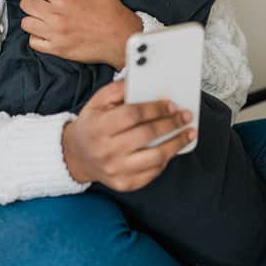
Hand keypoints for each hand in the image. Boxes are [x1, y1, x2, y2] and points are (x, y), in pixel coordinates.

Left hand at [19, 0, 142, 68]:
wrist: (122, 38)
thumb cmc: (110, 9)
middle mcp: (55, 15)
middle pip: (26, 4)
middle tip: (40, 0)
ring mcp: (55, 34)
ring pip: (26, 23)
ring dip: (32, 18)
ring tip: (42, 16)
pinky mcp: (57, 49)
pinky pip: (33, 42)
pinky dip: (36, 36)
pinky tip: (45, 31)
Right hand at [61, 79, 196, 188]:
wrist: (76, 155)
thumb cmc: (92, 125)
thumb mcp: (97, 101)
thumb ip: (119, 89)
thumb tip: (144, 81)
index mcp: (98, 127)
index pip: (132, 115)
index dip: (155, 108)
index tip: (171, 104)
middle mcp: (106, 151)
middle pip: (147, 135)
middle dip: (171, 124)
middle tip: (186, 116)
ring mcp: (116, 170)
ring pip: (155, 157)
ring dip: (176, 143)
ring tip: (189, 133)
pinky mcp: (124, 184)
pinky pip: (152, 173)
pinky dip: (166, 159)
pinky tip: (172, 148)